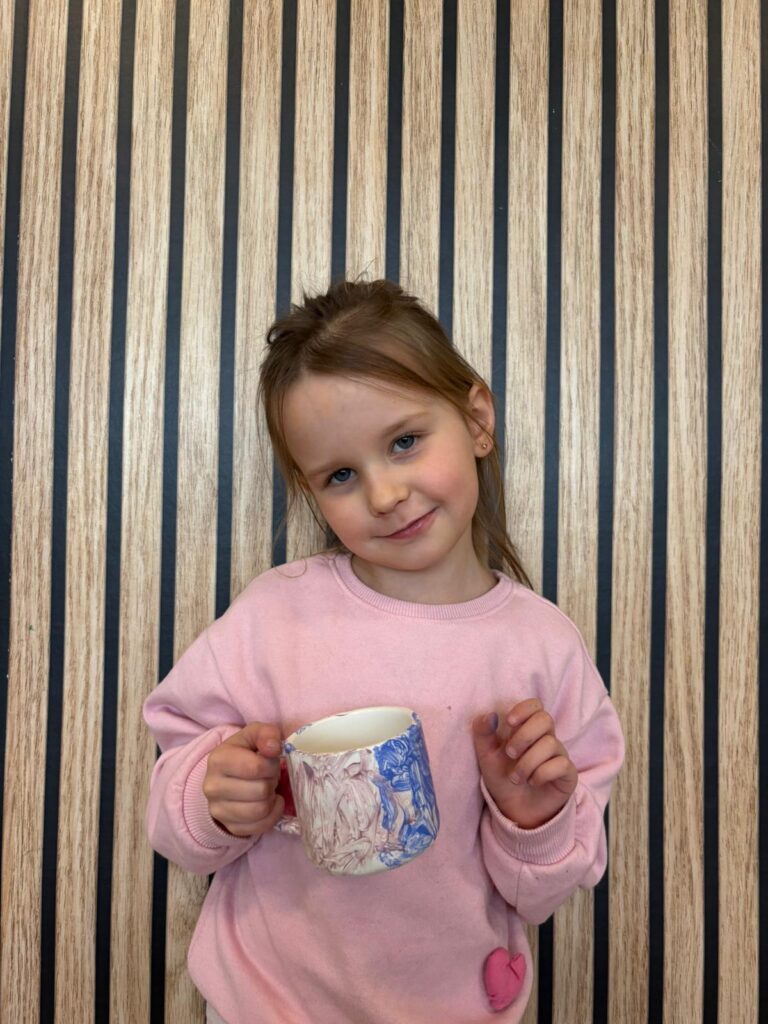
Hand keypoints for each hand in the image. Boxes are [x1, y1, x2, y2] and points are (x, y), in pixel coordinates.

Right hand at [203, 722, 284, 836]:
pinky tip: (269, 803)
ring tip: (266, 788)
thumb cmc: (244, 752)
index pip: (256, 767)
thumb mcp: (253, 735)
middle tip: (268, 776)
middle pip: (261, 790)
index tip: (269, 761)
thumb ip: (266, 733)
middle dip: (271, 781)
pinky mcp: (229, 827)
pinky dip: (272, 815)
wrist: (226, 776)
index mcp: (218, 760)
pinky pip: (260, 827)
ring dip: (271, 798)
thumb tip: (274, 747)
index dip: (271, 765)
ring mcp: (218, 810)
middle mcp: (212, 787)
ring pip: (261, 810)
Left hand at [472, 699, 577, 828]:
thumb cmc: (502, 778)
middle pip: (545, 719)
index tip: (508, 723)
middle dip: (524, 736)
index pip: (535, 705)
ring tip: (516, 777)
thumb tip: (489, 714)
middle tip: (510, 754)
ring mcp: (559, 755)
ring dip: (528, 762)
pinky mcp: (568, 773)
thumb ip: (483, 734)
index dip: (524, 709)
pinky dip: (542, 774)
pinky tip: (533, 782)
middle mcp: (547, 738)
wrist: (514, 809)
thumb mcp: (486, 756)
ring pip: (550, 744)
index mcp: (527, 729)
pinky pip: (561, 764)